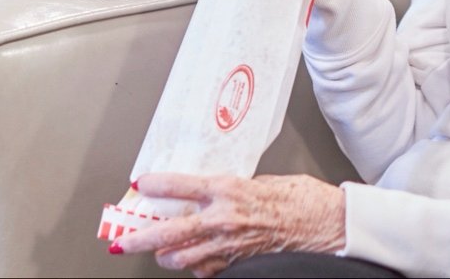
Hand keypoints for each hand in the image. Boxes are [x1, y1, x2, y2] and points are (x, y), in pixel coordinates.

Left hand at [113, 173, 344, 277]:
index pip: (178, 187)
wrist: (329, 225)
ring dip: (166, 255)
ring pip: (182, 258)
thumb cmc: (303, 199)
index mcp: (228, 190)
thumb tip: (212, 188)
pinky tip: (192, 261)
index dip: (154, 185)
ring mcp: (230, 246)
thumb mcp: (262, 180)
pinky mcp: (240, 264)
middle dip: (139, 237)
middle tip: (121, 239)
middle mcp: (224, 219)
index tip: (140, 184)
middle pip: (168, 232)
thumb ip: (232, 186)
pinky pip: (206, 269)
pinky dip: (195, 266)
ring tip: (157, 251)